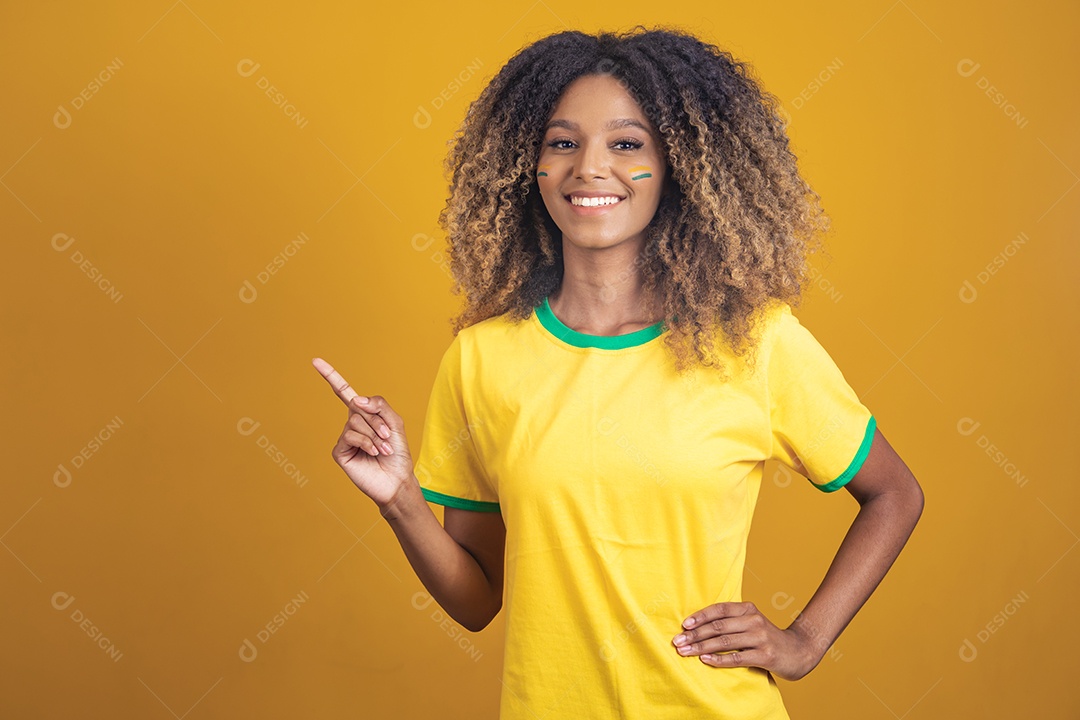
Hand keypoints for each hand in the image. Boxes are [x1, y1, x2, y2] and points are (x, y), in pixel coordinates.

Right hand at [312, 357, 414, 510]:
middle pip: (358, 407)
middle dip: (377, 422)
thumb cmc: (397, 452)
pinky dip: (366, 443)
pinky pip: (350, 436)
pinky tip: (373, 454)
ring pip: (355, 421)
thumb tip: (355, 399)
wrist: (397, 479)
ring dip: (374, 434)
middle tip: (387, 439)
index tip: (315, 361)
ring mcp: (344, 438)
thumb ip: (378, 404)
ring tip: (382, 449)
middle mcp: (351, 424)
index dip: (331, 376)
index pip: (344, 392)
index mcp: (364, 414)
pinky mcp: (340, 451)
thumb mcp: (394, 422)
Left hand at [671, 601, 820, 680]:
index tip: (683, 625)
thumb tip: (696, 626)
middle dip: (694, 634)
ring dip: (701, 647)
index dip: (700, 616)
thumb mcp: (750, 623)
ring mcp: (760, 637)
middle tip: (677, 641)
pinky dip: (718, 659)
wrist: (798, 651)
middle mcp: (754, 620)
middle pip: (718, 626)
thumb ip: (730, 621)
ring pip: (724, 642)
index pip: (719, 609)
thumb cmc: (766, 638)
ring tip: (685, 652)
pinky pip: (736, 657)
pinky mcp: (765, 655)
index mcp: (748, 609)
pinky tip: (704, 660)